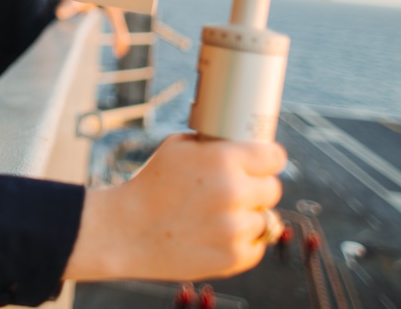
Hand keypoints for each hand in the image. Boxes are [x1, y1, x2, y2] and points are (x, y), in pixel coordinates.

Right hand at [64, 133, 285, 281]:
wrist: (125, 231)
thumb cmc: (150, 185)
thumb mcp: (177, 147)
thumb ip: (213, 145)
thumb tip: (240, 144)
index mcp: (223, 160)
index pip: (274, 157)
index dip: (268, 159)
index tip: (264, 164)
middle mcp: (234, 192)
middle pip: (272, 188)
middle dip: (256, 188)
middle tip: (235, 191)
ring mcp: (234, 228)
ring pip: (266, 219)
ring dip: (247, 217)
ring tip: (218, 217)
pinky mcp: (233, 257)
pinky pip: (257, 246)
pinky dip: (242, 242)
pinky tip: (219, 235)